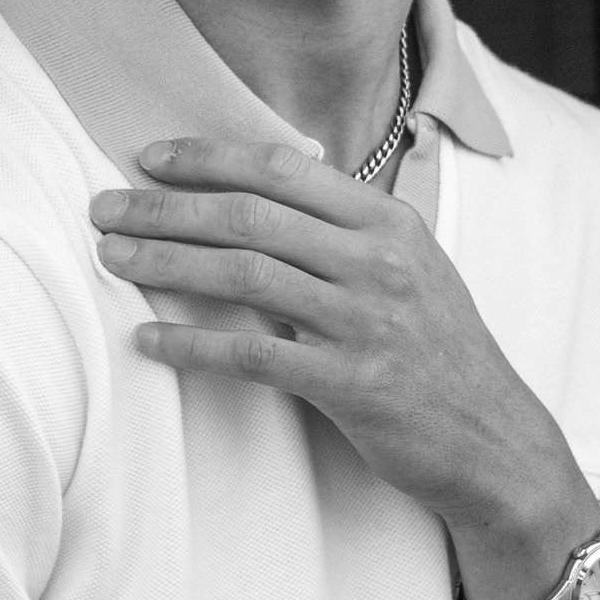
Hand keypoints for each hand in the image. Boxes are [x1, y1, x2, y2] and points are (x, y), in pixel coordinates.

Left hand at [89, 137, 593, 588]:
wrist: (494, 441)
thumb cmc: (440, 356)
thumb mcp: (411, 271)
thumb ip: (347, 232)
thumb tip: (267, 192)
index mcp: (390, 222)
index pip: (283, 170)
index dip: (209, 158)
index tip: (150, 159)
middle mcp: (379, 262)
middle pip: (250, 216)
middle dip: (166, 208)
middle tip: (104, 209)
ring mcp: (366, 322)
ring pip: (243, 275)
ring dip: (165, 264)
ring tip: (111, 259)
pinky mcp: (352, 383)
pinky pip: (253, 354)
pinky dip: (193, 345)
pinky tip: (149, 341)